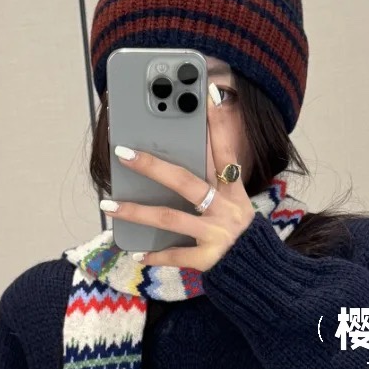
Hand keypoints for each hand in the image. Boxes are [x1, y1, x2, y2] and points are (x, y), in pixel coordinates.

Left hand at [103, 83, 254, 270]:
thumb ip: (212, 185)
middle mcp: (226, 210)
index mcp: (234, 192)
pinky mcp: (208, 259)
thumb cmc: (241, 235)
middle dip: (151, 166)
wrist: (260, 274)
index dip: (218, 124)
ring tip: (108, 205)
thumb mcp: (234, 205)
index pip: (225, 153)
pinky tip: (137, 252)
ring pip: (169, 218)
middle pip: (184, 182)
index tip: (207, 93)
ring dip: (135, 212)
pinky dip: (155, 255)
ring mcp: (217, 235)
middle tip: (122, 153)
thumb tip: (175, 162)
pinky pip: (175, 255)